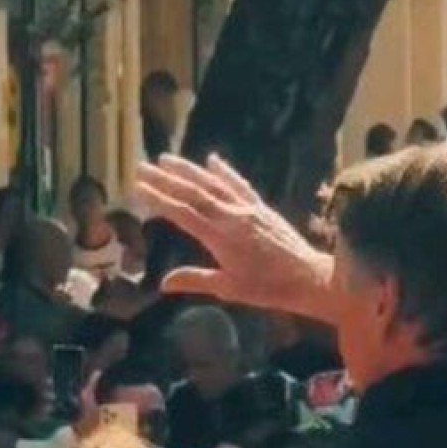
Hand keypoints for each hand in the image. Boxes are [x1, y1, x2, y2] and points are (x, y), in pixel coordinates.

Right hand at [138, 154, 334, 317]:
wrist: (308, 278)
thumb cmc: (268, 289)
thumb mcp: (229, 289)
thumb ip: (195, 280)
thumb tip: (163, 283)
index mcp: (220, 237)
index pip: (182, 213)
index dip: (158, 199)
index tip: (138, 187)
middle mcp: (232, 217)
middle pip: (194, 193)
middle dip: (166, 178)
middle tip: (142, 166)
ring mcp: (248, 209)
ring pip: (214, 184)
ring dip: (189, 169)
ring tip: (167, 158)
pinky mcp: (262, 208)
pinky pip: (240, 185)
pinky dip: (226, 171)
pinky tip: (213, 159)